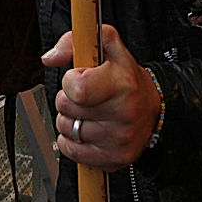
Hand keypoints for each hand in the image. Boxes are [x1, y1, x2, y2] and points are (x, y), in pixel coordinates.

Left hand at [41, 25, 160, 171]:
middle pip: (65, 108)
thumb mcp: (106, 45)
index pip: (76, 89)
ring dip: (69, 119)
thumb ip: (73, 41)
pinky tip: (86, 130)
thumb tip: (50, 58)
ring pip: (66, 129)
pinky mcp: (114, 159)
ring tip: (88, 112)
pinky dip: (71, 141)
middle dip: (67, 99)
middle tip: (85, 96)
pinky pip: (71, 151)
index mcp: (122, 84)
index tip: (80, 77)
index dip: (70, 81)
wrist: (152, 108)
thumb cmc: (125, 77)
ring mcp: (119, 139)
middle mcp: (123, 114)